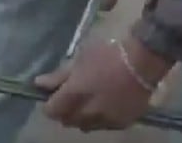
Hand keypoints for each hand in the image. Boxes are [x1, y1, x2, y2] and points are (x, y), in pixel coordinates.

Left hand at [35, 36, 172, 131]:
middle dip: (65, 110)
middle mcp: (88, 113)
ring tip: (90, 101)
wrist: (142, 62)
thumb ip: (59, 76)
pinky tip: (105, 105)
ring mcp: (105, 121)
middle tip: (73, 96)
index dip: (50, 104)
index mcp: (74, 95)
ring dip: (82, 117)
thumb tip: (38, 84)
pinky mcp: (121, 124)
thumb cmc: (107, 55)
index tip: (54, 96)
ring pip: (84, 126)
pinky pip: (102, 126)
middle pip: (67, 121)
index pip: (52, 111)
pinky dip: (99, 119)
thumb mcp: (80, 60)